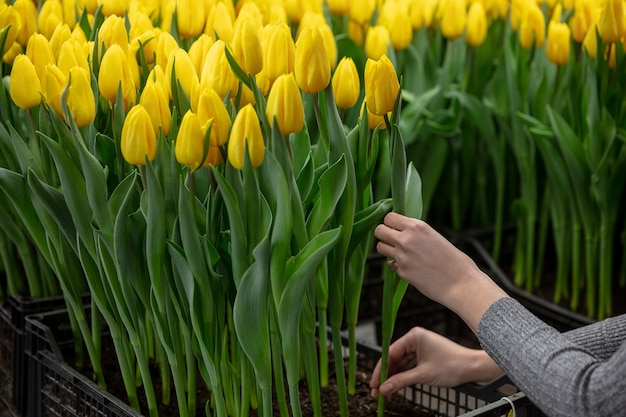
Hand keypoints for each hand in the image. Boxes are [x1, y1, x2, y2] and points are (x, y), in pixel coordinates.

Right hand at [369, 327, 503, 397]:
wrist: (472, 368)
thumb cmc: (453, 365)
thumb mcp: (423, 375)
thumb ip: (401, 381)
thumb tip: (384, 388)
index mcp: (413, 337)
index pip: (390, 353)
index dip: (380, 370)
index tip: (374, 383)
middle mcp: (414, 340)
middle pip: (393, 360)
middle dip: (386, 377)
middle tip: (377, 392)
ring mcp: (419, 349)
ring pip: (400, 366)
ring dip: (393, 380)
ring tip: (385, 395)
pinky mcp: (423, 357)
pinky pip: (408, 368)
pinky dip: (402, 379)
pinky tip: (395, 389)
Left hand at [374, 213, 508, 331]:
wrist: (461, 284)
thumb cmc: (454, 261)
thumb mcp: (435, 237)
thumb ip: (417, 233)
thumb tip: (402, 232)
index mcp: (417, 227)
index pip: (389, 217)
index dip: (390, 222)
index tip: (395, 227)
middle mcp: (406, 239)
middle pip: (379, 230)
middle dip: (384, 234)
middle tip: (392, 240)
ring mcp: (402, 256)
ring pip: (380, 247)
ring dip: (387, 249)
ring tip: (400, 253)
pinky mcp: (402, 272)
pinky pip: (390, 264)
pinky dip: (396, 265)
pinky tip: (410, 267)